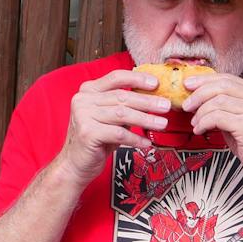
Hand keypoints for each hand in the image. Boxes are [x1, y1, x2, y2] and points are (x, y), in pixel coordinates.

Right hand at [53, 70, 172, 185]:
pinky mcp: (87, 133)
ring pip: (122, 114)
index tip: (156, 83)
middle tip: (166, 106)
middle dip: (148, 101)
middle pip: (122, 97)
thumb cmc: (96, 140)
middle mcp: (83, 100)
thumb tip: (153, 98)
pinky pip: (119, 134)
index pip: (116, 77)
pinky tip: (146, 143)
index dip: (137, 79)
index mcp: (88, 91)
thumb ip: (123, 106)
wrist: (76, 164)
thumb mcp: (109, 118)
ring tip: (163, 124)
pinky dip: (135, 138)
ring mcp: (83, 115)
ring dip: (146, 119)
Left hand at [182, 73, 242, 183]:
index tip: (189, 84)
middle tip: (186, 105)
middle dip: (199, 94)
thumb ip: (226, 104)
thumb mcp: (242, 118)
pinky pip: (217, 117)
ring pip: (217, 102)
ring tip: (195, 123)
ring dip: (201, 112)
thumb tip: (199, 96)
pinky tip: (200, 130)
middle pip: (221, 86)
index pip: (227, 78)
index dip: (205, 80)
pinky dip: (204, 123)